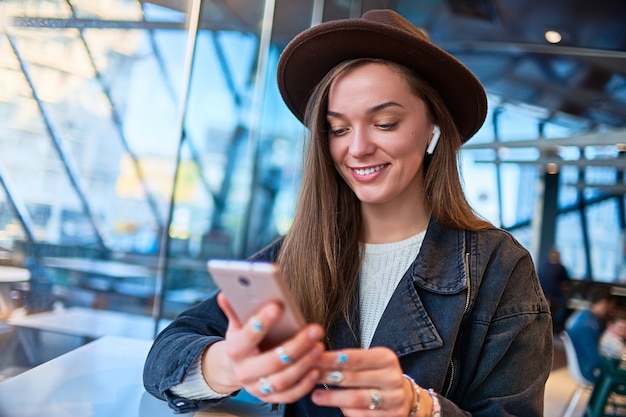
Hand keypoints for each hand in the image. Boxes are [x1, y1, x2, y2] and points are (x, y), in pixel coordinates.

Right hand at [208, 292, 324, 403]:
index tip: (278, 305)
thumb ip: (234, 310)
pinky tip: (316, 369)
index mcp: (235, 350)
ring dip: (303, 364)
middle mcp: (244, 372)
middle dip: (295, 346)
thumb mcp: (236, 326)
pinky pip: (289, 395)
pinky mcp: (270, 398)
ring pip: (282, 380)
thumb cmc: (242, 342)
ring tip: (318, 346)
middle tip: (315, 329)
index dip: (262, 322)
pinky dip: (304, 384)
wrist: (237, 369)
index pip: (247, 337)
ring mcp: (257, 388)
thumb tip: (225, 294)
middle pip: (271, 362)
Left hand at [311, 347, 427, 416]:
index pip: (354, 357)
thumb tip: (317, 357)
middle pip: (353, 378)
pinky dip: (346, 410)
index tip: (313, 359)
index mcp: (386, 358)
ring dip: (333, 397)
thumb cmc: (379, 375)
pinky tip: (335, 406)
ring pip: (357, 399)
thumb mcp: (370, 361)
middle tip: (309, 376)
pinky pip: (363, 415)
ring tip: (315, 395)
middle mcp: (392, 377)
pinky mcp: (392, 416)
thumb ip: (349, 360)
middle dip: (328, 377)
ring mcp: (394, 399)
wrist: (405, 396)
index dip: (331, 359)